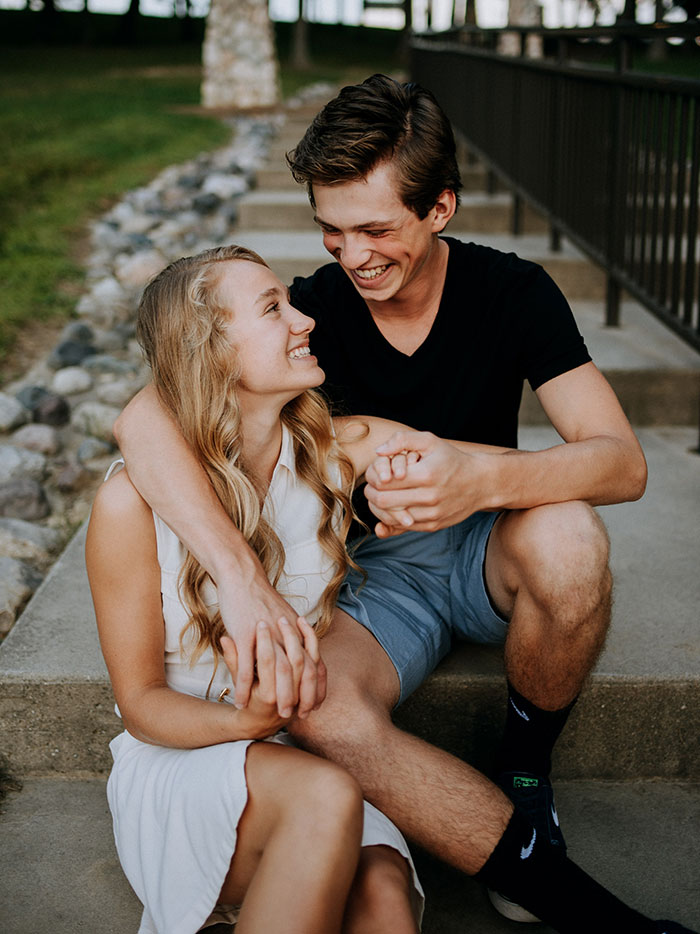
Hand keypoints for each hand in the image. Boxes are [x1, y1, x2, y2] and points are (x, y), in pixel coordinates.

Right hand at [216, 569, 326, 716]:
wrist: (242, 576)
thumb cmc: (260, 598)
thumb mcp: (284, 616)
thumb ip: (293, 637)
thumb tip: (302, 654)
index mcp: (296, 631)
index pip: (313, 664)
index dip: (315, 687)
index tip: (313, 705)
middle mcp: (285, 634)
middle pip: (299, 671)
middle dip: (300, 697)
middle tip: (296, 715)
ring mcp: (265, 635)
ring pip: (276, 672)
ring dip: (277, 697)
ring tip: (274, 715)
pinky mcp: (244, 635)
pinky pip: (245, 667)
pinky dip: (244, 687)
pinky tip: (240, 701)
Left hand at [364, 430, 490, 536]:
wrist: (480, 483)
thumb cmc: (451, 460)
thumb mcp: (430, 441)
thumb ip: (402, 440)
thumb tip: (378, 452)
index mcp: (426, 474)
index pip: (383, 481)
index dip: (372, 477)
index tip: (374, 473)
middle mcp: (429, 497)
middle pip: (383, 501)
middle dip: (371, 494)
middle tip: (371, 487)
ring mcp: (432, 514)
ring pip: (391, 517)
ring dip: (379, 508)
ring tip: (379, 497)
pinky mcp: (433, 525)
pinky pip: (403, 527)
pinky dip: (392, 519)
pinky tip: (391, 508)